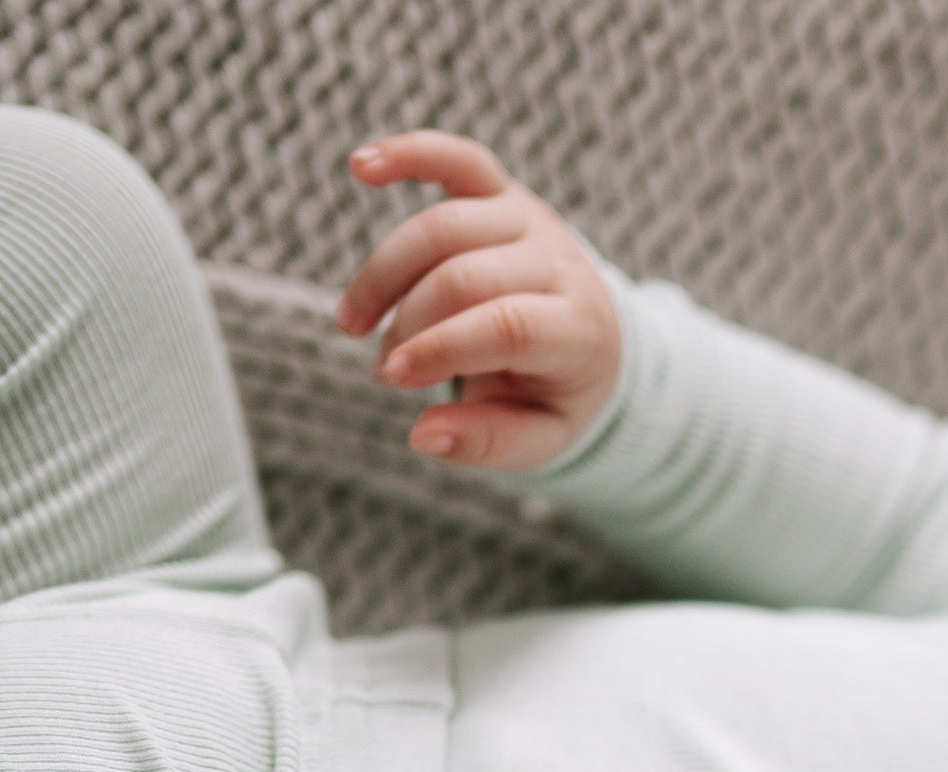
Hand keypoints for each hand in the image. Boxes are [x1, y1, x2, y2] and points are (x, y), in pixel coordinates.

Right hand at [337, 130, 621, 470]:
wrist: (595, 337)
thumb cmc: (557, 393)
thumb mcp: (539, 438)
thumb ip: (487, 441)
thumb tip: (421, 436)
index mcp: (579, 327)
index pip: (508, 326)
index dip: (442, 348)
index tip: (390, 376)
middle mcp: (558, 262)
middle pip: (463, 276)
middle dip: (408, 325)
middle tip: (384, 374)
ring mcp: (530, 220)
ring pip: (441, 227)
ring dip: (382, 274)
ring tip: (352, 325)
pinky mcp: (502, 193)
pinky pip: (457, 160)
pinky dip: (408, 154)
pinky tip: (359, 165)